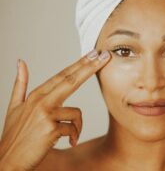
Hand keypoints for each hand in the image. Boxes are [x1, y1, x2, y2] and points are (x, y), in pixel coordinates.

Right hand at [0, 49, 110, 169]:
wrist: (7, 159)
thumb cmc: (15, 134)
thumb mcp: (15, 106)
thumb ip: (20, 83)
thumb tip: (20, 61)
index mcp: (36, 95)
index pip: (63, 75)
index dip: (80, 64)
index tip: (93, 54)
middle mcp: (41, 101)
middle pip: (71, 80)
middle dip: (90, 67)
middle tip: (105, 56)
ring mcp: (46, 115)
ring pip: (76, 113)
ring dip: (78, 126)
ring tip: (69, 135)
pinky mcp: (51, 129)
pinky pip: (73, 129)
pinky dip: (74, 136)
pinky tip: (68, 142)